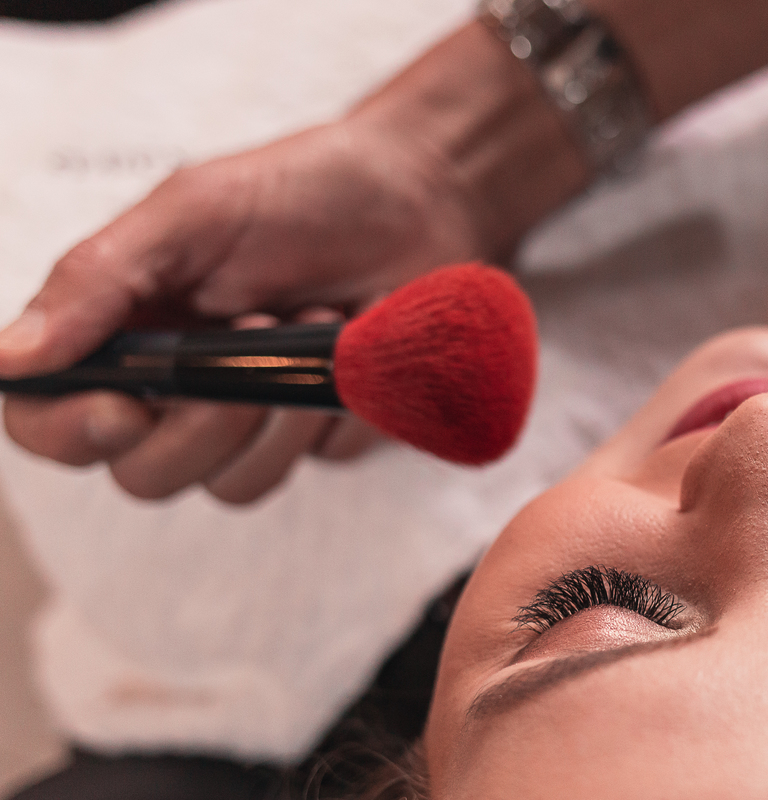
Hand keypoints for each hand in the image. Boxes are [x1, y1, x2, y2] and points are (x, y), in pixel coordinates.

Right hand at [0, 118, 485, 502]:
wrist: (419, 196)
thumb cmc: (301, 190)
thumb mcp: (190, 212)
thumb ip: (99, 281)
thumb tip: (8, 358)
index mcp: (123, 329)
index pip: (48, 417)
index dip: (69, 432)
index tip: (128, 407)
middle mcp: (176, 387)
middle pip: (142, 474)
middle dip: (200, 425)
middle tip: (251, 336)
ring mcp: (250, 417)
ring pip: (228, 485)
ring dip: (273, 415)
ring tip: (310, 323)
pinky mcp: (314, 431)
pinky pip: (304, 465)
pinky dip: (324, 412)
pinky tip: (344, 346)